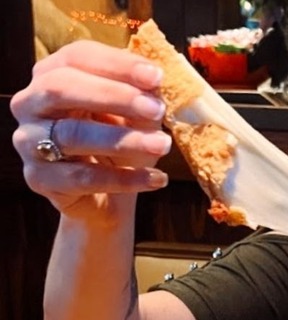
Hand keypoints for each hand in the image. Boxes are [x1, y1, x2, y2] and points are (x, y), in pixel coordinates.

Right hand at [9, 40, 170, 223]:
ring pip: (72, 135)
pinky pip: (83, 177)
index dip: (117, 64)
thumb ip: (143, 98)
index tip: (156, 76)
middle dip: (114, 95)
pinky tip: (156, 178)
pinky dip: (124, 179)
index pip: (78, 57)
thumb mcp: (136, 116)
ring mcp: (28, 141)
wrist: (106, 196)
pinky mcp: (38, 179)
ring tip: (162, 145)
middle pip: (62, 87)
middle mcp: (31, 103)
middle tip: (157, 110)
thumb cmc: (119, 144)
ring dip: (124, 139)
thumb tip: (154, 84)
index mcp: (53, 74)